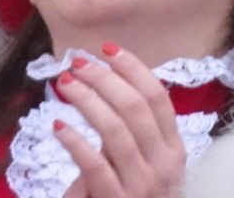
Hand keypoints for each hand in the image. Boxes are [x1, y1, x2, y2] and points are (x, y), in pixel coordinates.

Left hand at [56, 45, 187, 197]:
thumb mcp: (145, 167)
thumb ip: (135, 135)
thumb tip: (110, 86)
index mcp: (174, 150)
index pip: (158, 97)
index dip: (133, 68)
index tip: (107, 49)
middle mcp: (164, 165)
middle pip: (135, 107)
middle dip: (104, 78)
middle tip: (78, 64)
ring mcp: (142, 186)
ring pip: (115, 130)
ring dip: (88, 101)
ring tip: (65, 85)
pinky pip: (94, 166)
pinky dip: (75, 142)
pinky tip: (59, 125)